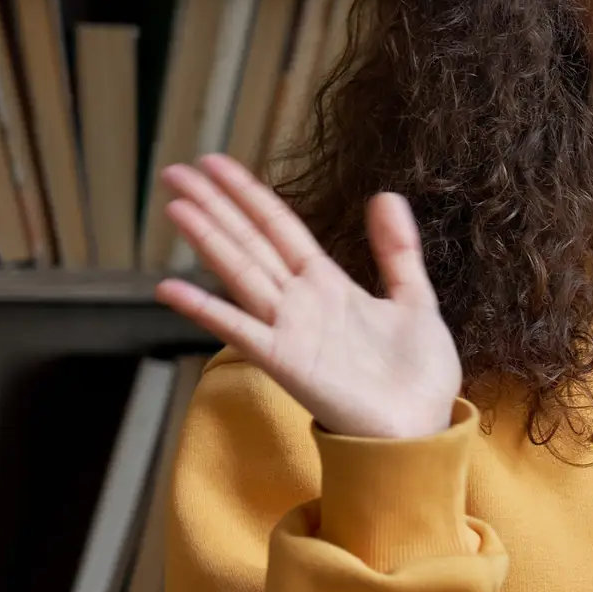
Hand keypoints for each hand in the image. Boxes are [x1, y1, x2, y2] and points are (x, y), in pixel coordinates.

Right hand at [153, 153, 462, 440]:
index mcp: (329, 285)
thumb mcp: (414, 299)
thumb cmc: (416, 375)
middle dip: (215, 206)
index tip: (216, 163)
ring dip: (208, 240)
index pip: (280, 228)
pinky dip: (206, 310)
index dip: (249, 195)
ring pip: (241, 274)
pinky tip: (170, 288)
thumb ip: (397, 250)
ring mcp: (289, 330)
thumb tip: (385, 195)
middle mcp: (301, 303)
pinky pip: (239, 330)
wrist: (422, 428)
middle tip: (174, 171)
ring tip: (175, 207)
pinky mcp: (286, 362)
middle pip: (249, 242)